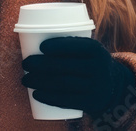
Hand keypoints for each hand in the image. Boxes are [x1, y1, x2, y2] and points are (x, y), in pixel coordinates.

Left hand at [21, 36, 135, 118]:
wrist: (111, 86)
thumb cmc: (87, 61)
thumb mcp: (87, 49)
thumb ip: (67, 42)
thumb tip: (30, 33)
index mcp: (97, 50)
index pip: (77, 46)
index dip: (59, 46)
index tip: (40, 47)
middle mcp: (99, 68)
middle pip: (65, 66)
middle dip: (40, 65)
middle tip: (25, 64)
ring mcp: (96, 87)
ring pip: (63, 83)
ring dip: (39, 82)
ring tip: (25, 79)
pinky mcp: (92, 103)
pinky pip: (68, 101)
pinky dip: (49, 98)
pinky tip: (36, 94)